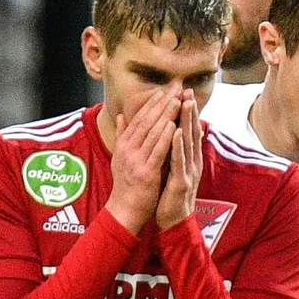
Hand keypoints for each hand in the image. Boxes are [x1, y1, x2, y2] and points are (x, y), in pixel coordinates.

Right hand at [106, 90, 179, 233]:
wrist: (124, 210)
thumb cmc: (126, 184)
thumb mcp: (120, 156)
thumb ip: (122, 135)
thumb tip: (121, 115)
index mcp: (124, 144)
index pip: (140, 118)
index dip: (153, 102)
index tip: (166, 89)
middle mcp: (128, 149)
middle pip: (147, 121)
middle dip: (162, 103)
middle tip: (175, 87)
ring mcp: (136, 160)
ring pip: (152, 133)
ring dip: (166, 115)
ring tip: (178, 100)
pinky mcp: (146, 172)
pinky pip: (157, 151)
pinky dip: (166, 138)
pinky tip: (174, 126)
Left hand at [156, 90, 203, 230]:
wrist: (173, 221)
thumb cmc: (170, 194)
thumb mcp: (171, 168)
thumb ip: (172, 151)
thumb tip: (172, 133)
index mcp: (187, 158)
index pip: (187, 130)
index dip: (186, 112)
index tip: (183, 92)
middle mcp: (191, 161)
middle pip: (190, 132)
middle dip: (189, 111)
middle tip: (188, 90)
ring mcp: (188, 171)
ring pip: (187, 143)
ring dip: (187, 123)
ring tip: (185, 104)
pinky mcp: (182, 181)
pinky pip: (179, 161)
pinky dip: (178, 146)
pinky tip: (176, 132)